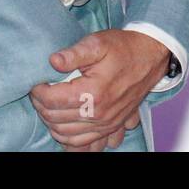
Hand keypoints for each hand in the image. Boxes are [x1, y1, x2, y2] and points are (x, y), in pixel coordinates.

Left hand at [28, 29, 169, 150]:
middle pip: (56, 120)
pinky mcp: (111, 127)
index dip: (38, 91)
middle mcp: (99, 114)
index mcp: (93, 93)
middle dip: (42, 106)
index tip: (37, 82)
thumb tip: (53, 61)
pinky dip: (70, 140)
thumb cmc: (123, 48)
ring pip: (67, 136)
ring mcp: (106, 124)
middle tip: (40, 92)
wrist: (150, 56)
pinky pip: (85, 145)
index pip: (52, 101)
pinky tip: (65, 126)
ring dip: (53, 124)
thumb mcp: (98, 43)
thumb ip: (73, 53)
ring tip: (50, 106)